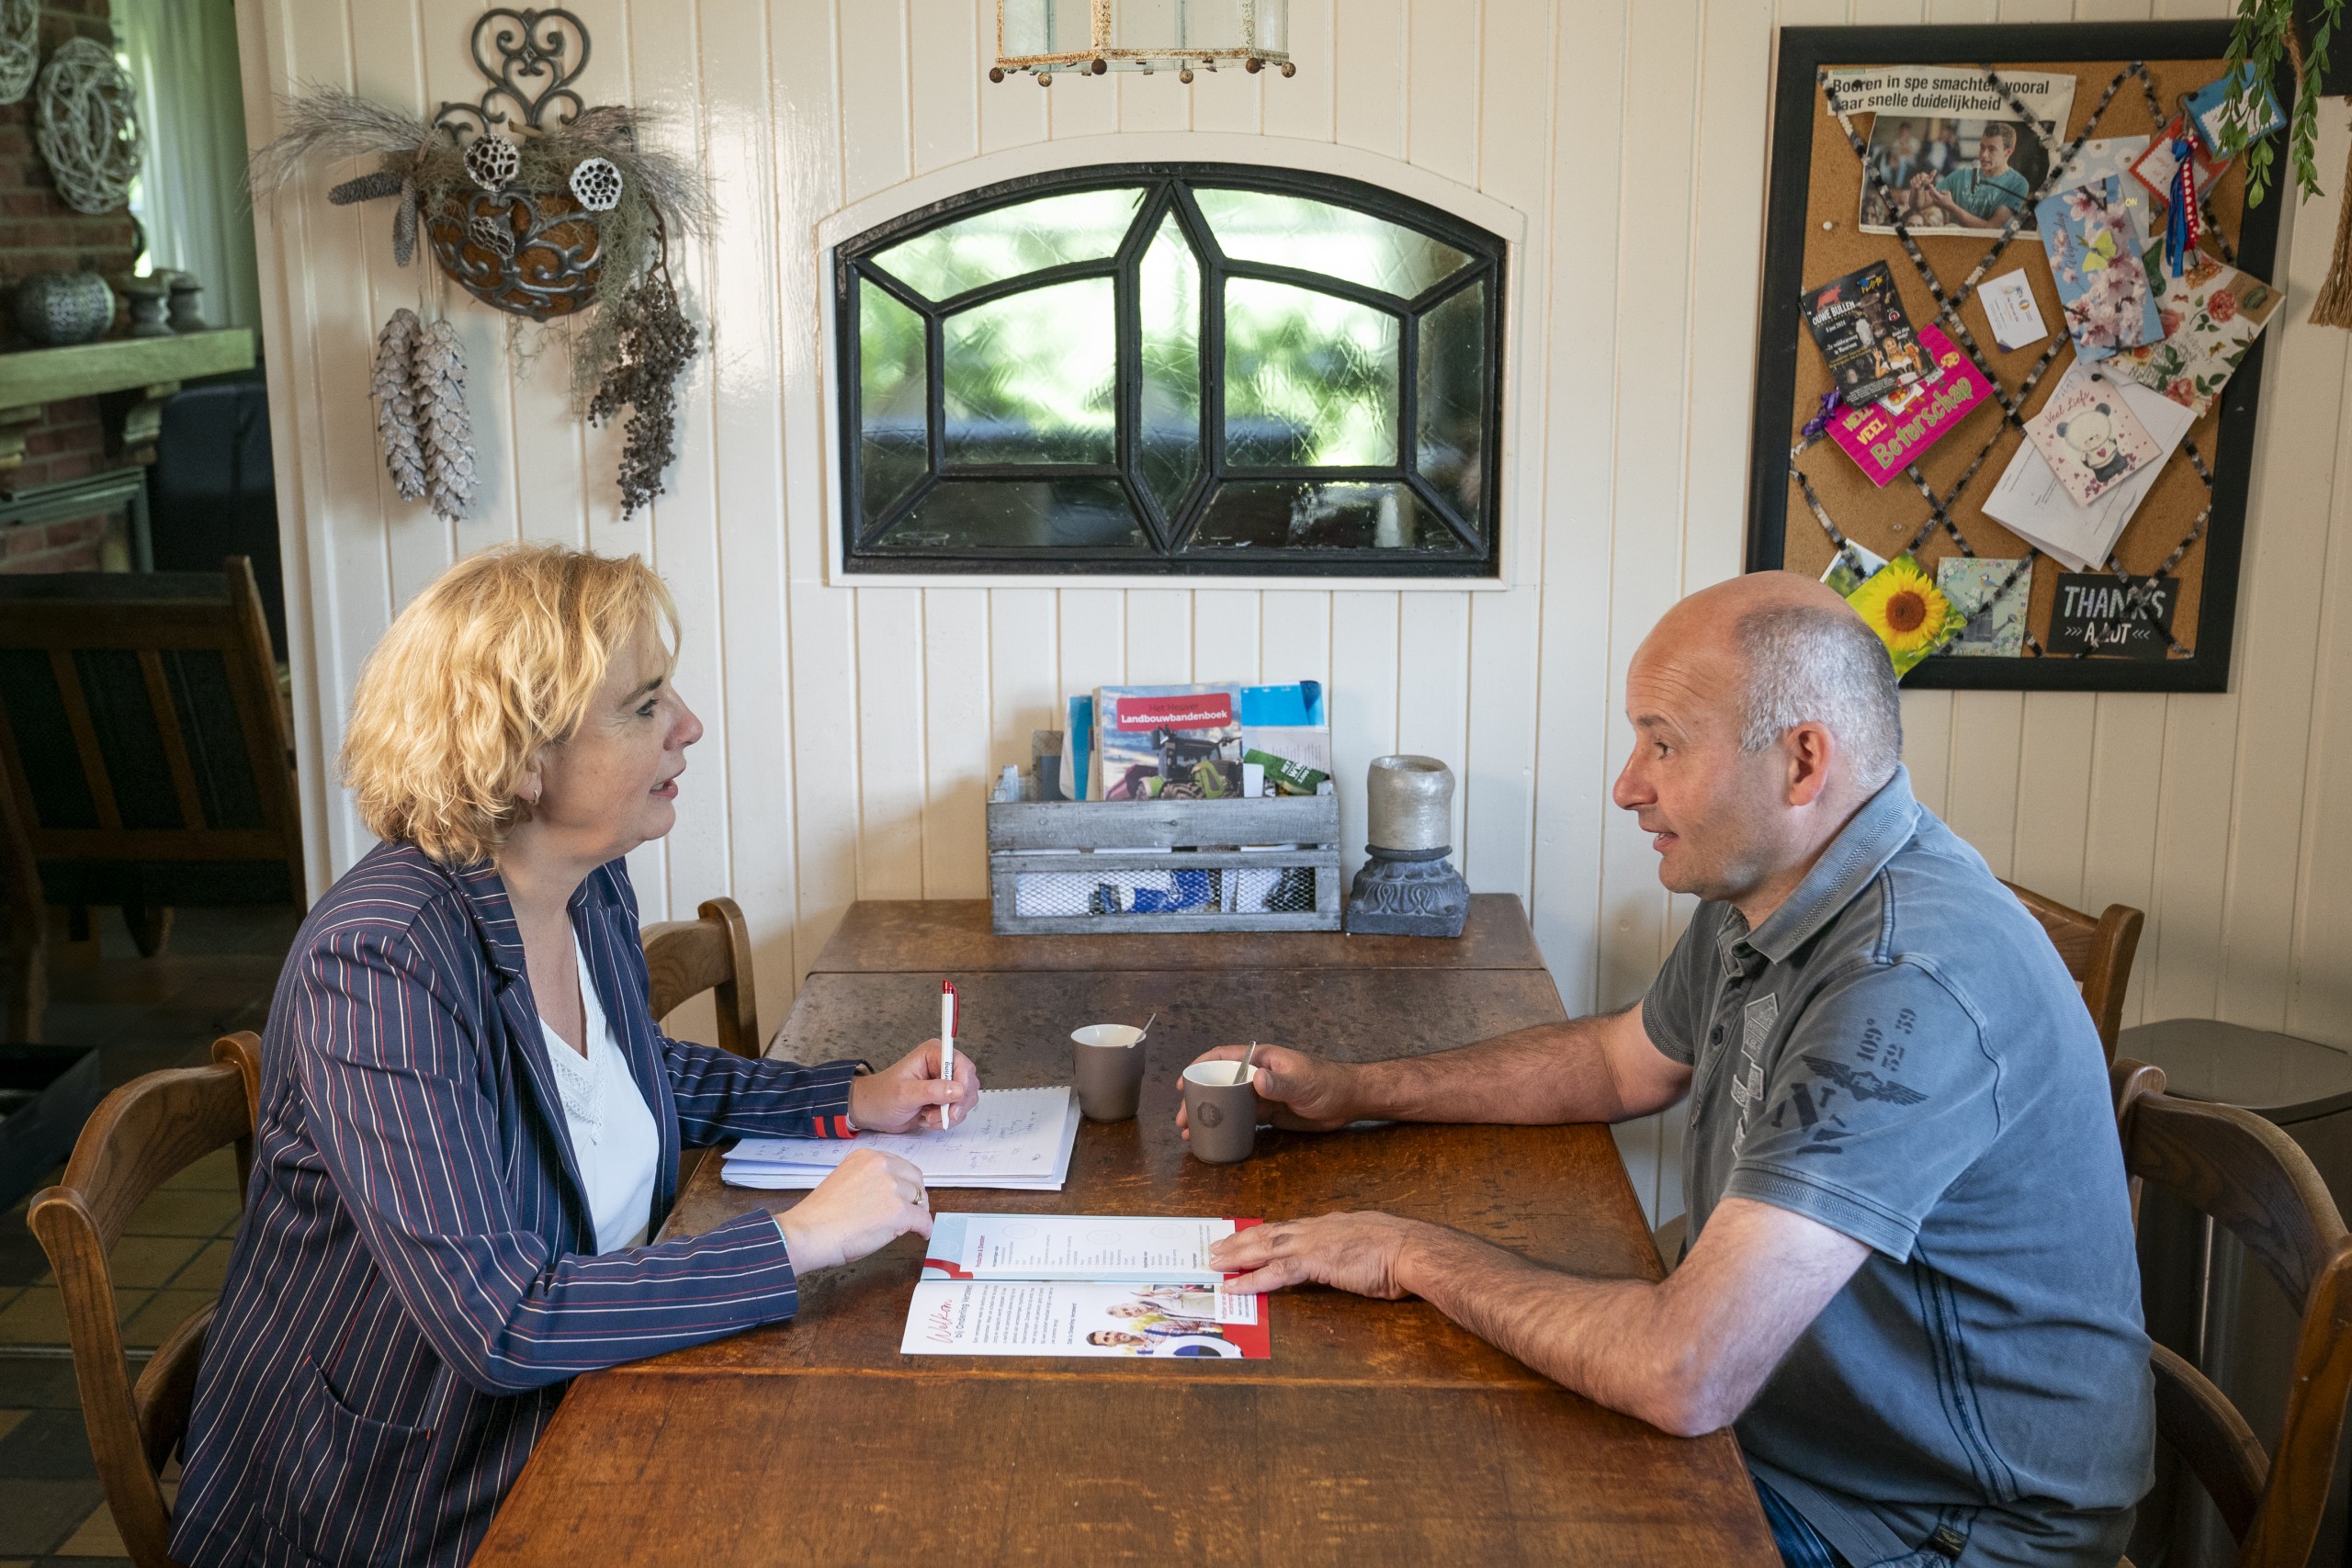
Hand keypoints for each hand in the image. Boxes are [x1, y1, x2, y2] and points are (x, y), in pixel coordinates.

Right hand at [773, 1148, 932, 1270]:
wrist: (809, 1233)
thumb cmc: (819, 1215)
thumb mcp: (844, 1180)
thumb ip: (868, 1181)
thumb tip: (887, 1195)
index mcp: (866, 1157)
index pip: (900, 1165)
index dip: (905, 1183)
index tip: (906, 1194)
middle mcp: (881, 1166)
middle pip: (915, 1179)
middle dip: (916, 1195)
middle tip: (914, 1210)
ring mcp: (891, 1188)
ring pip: (920, 1200)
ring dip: (918, 1213)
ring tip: (913, 1225)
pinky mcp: (899, 1211)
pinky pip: (923, 1220)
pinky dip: (925, 1229)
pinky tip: (921, 1234)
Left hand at [849, 1037, 979, 1132]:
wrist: (873, 1111)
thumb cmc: (882, 1097)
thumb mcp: (904, 1094)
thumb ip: (932, 1091)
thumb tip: (959, 1090)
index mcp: (933, 1053)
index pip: (962, 1066)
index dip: (963, 1086)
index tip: (953, 1107)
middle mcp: (942, 1064)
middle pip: (969, 1083)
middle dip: (955, 1104)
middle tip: (934, 1116)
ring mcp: (945, 1082)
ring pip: (966, 1099)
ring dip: (949, 1114)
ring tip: (927, 1117)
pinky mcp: (945, 1098)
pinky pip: (959, 1110)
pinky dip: (945, 1120)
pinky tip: (927, 1119)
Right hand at [1174, 1044, 1358, 1139]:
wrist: (1349, 1101)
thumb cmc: (1328, 1082)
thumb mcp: (1303, 1082)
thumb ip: (1279, 1083)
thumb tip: (1256, 1081)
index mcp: (1262, 1059)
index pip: (1224, 1057)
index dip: (1200, 1066)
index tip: (1184, 1083)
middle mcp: (1258, 1075)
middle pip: (1221, 1083)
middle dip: (1199, 1099)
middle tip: (1183, 1119)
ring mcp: (1262, 1095)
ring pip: (1229, 1103)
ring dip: (1210, 1115)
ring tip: (1191, 1132)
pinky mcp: (1269, 1113)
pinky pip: (1243, 1118)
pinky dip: (1228, 1126)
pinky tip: (1217, 1137)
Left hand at [1209, 1211, 1432, 1298]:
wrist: (1413, 1250)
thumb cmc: (1402, 1251)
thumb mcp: (1374, 1243)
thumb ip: (1356, 1247)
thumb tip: (1354, 1255)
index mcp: (1331, 1224)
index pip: (1289, 1228)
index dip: (1266, 1233)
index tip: (1249, 1237)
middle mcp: (1317, 1228)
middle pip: (1270, 1232)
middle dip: (1241, 1240)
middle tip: (1217, 1247)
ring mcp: (1314, 1242)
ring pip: (1265, 1247)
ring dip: (1237, 1255)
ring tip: (1215, 1262)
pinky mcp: (1316, 1261)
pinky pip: (1276, 1271)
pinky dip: (1253, 1279)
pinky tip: (1236, 1285)